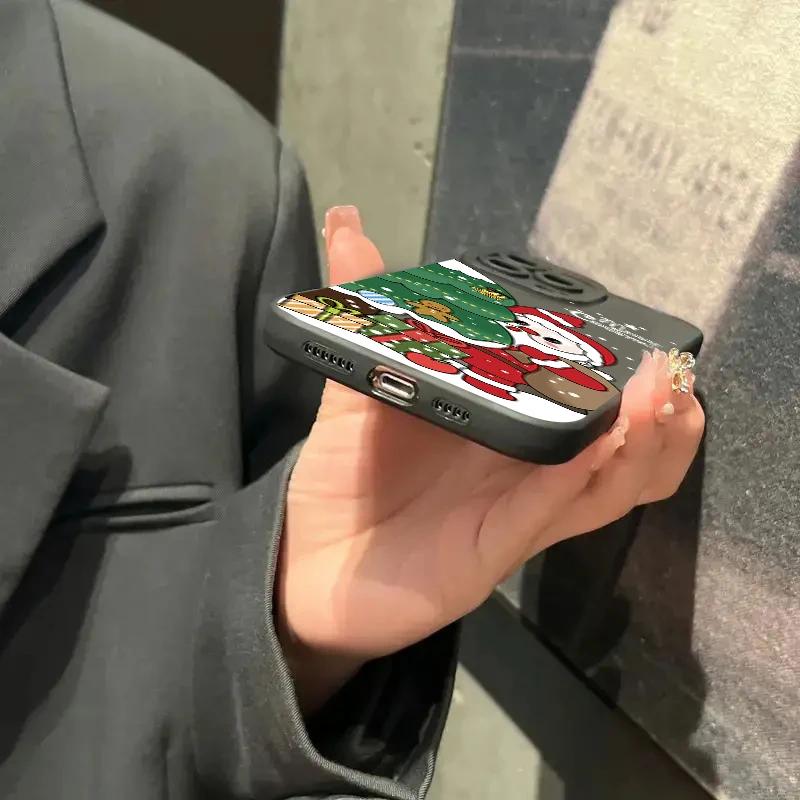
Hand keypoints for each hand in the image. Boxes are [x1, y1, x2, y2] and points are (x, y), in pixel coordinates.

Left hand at [277, 206, 704, 712]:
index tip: (646, 336)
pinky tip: (597, 440)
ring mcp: (514, 514)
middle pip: (622, 453)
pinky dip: (576, 475)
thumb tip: (348, 223)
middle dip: (661, 414)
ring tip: (661, 394)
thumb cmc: (344, 475)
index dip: (629, 378)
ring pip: (607, 487)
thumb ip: (368, 312)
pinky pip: (546, 512)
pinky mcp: (491, 550)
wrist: (307, 562)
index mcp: (506, 433)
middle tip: (674, 369)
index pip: (588, 408)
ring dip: (642, 441)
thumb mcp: (360, 386)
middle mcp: (524, 474)